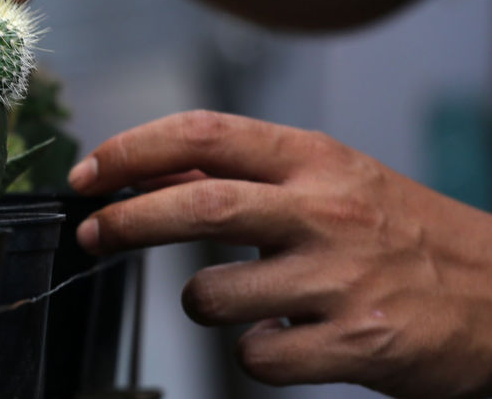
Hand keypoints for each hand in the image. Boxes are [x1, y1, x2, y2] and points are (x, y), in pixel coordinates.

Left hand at [69, 110, 491, 398]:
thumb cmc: (401, 233)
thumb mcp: (330, 180)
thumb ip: (243, 176)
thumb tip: (146, 174)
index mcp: (315, 159)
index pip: (202, 134)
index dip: (131, 150)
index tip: (89, 175)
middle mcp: (325, 210)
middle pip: (196, 204)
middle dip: (125, 220)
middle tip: (92, 234)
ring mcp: (340, 279)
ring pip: (213, 293)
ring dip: (199, 301)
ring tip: (230, 299)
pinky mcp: (356, 344)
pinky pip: (256, 357)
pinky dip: (250, 352)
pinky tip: (280, 338)